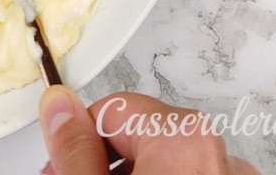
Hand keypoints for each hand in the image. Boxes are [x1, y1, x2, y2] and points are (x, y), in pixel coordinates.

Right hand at [39, 86, 257, 174]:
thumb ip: (75, 149)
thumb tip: (57, 107)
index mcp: (183, 136)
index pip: (113, 109)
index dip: (77, 138)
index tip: (59, 165)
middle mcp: (218, 153)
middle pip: (141, 136)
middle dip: (104, 160)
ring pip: (168, 163)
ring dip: (135, 174)